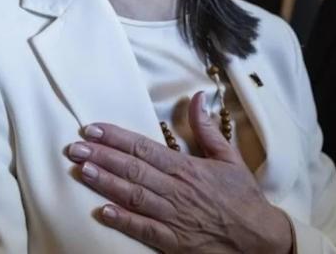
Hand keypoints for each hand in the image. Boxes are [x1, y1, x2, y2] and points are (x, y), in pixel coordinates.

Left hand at [66, 92, 291, 253]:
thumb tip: (197, 97)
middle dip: (101, 156)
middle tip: (75, 147)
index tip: (93, 129)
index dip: (116, 137)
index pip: (144, 147)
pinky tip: (103, 212)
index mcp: (187, 168)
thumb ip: (207, 129)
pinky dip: (124, 221)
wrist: (260, 237)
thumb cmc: (243, 197)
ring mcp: (174, 216)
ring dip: (106, 183)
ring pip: (134, 196)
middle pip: (133, 169)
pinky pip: (145, 230)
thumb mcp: (229, 157)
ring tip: (82, 171)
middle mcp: (177, 190)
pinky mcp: (174, 241)